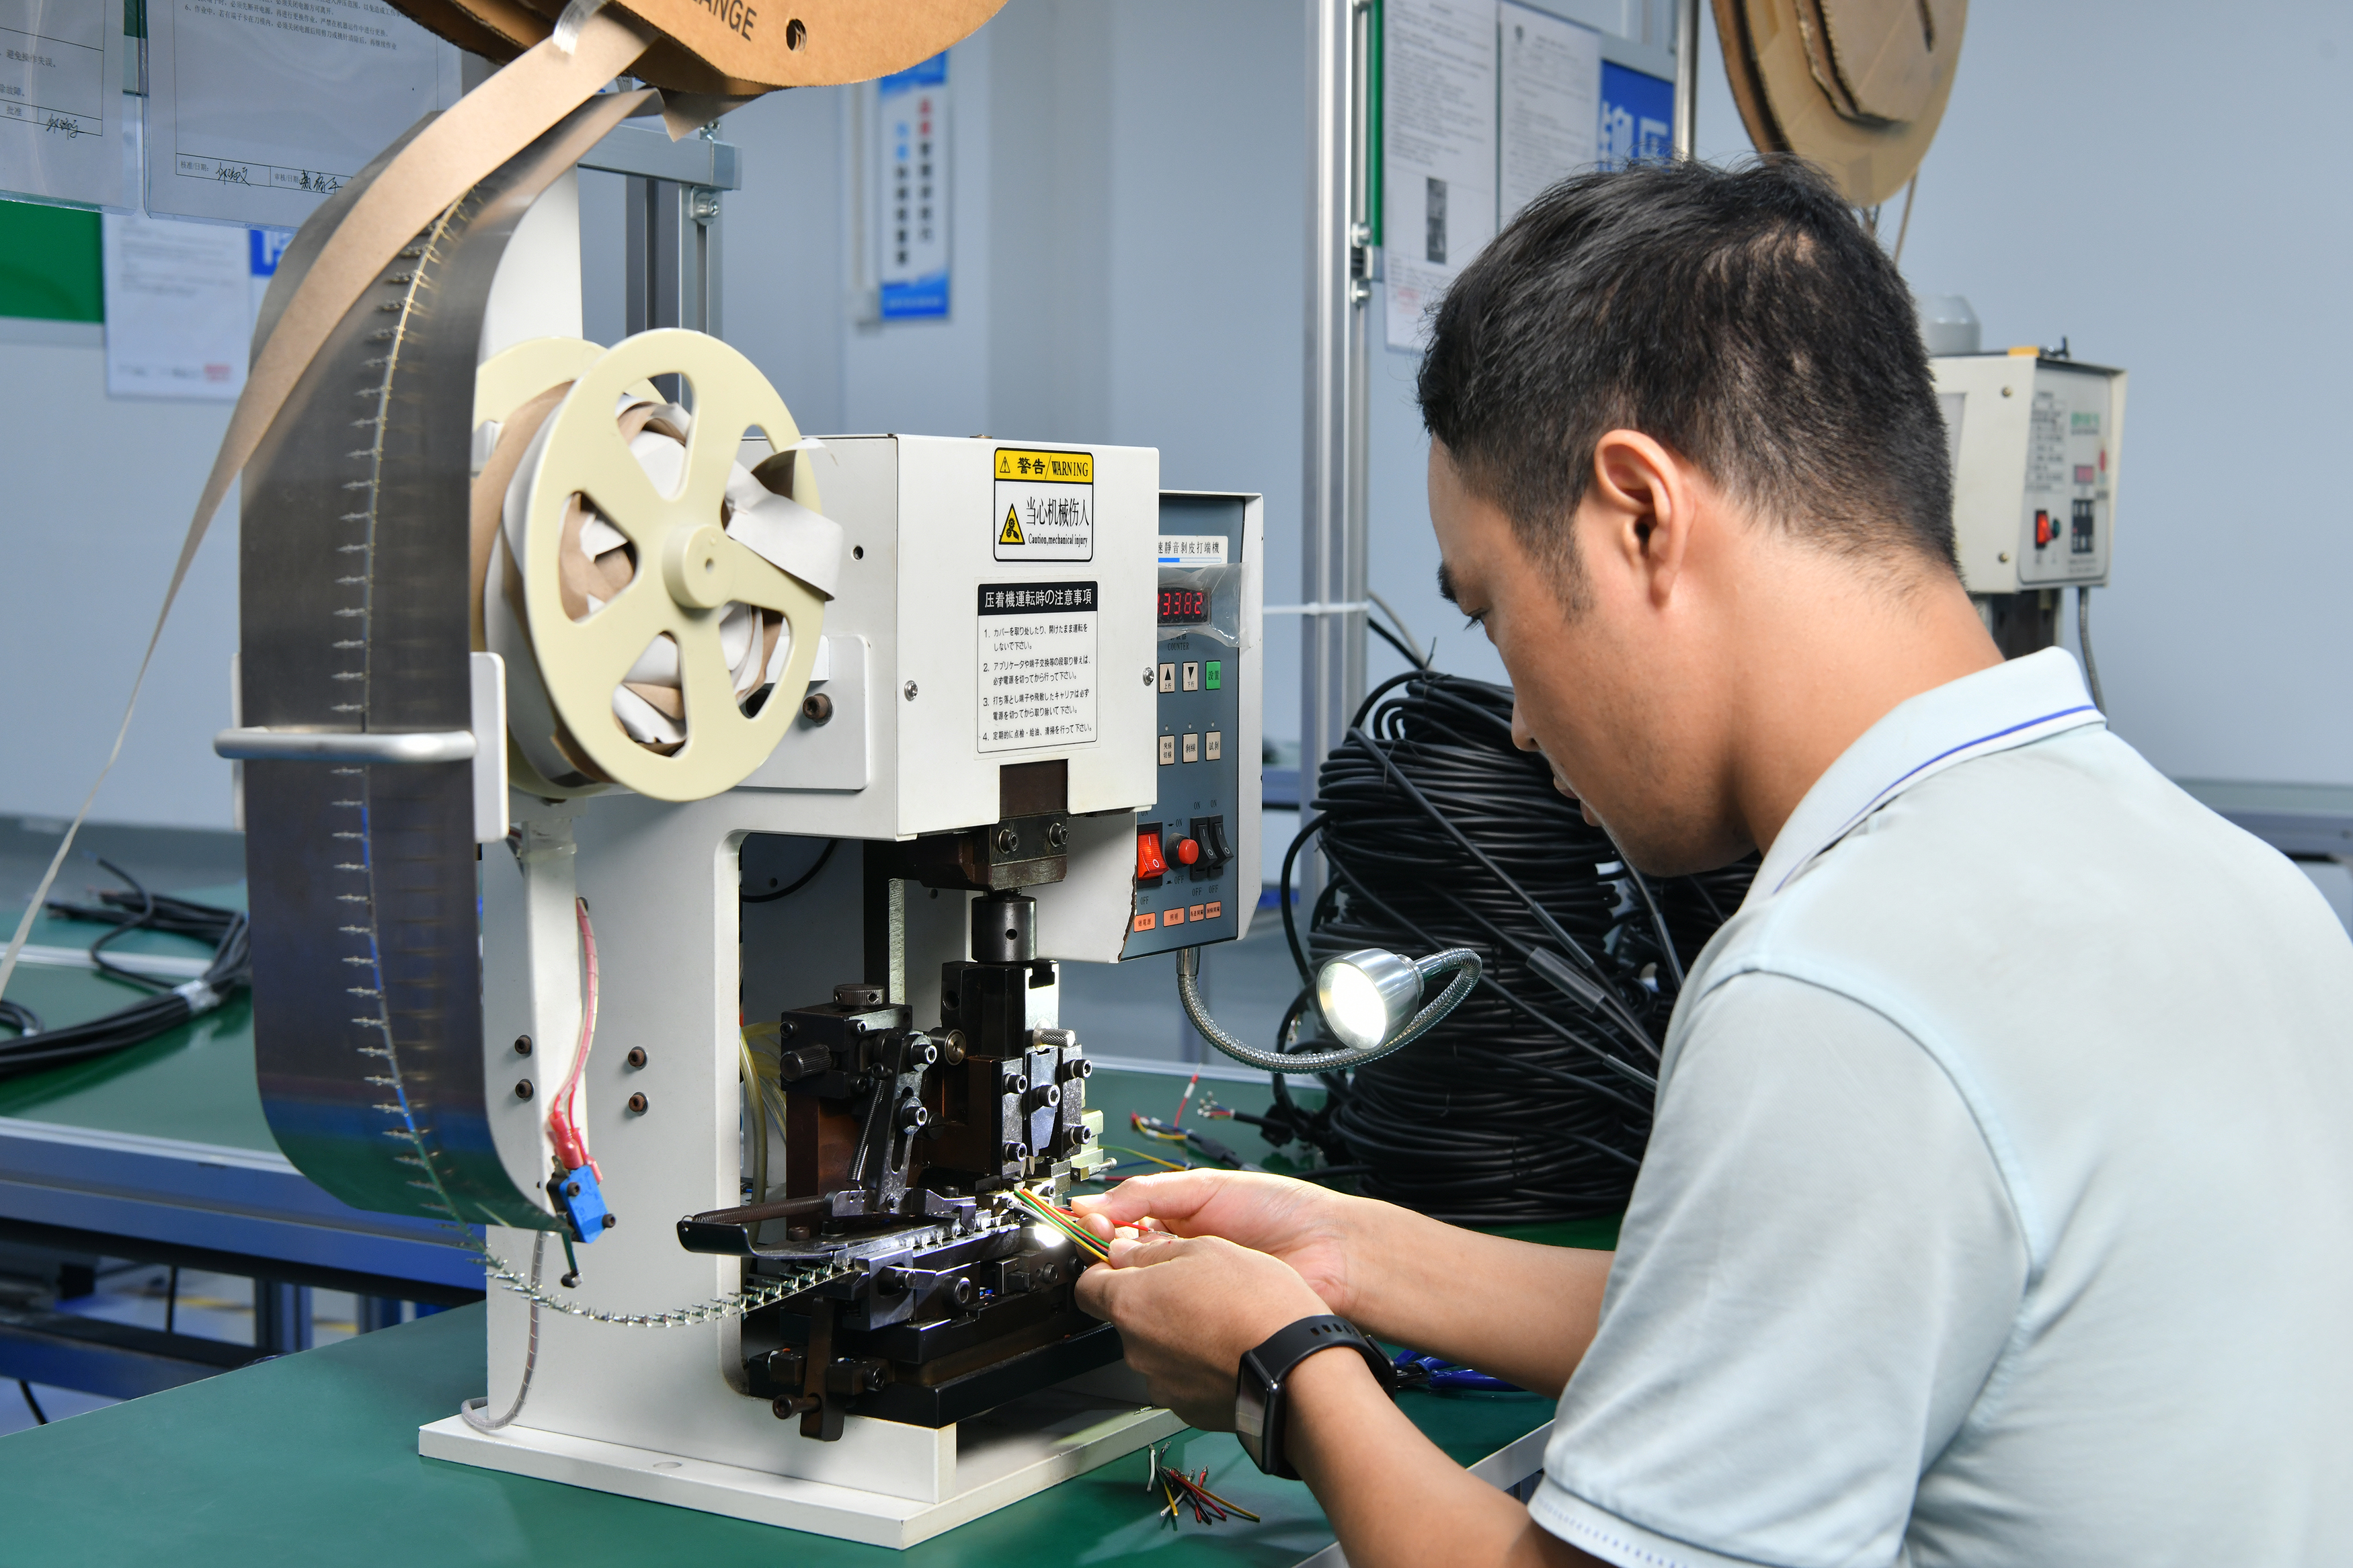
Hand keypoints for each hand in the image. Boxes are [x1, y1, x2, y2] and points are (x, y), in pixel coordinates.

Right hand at [1068, 1169, 1369, 1318]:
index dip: (1102, 1223)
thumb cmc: (1280, 1210)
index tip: (1090, 1224)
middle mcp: (1181, 1253)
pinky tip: (1156, 1294)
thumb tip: (1095, 1201)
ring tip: (1133, 1265)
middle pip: (1125, 1257)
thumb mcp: (1206, 1186)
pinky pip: (1170, 1316)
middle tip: (1107, 1244)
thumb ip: (1149, 1193)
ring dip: (1132, 1278)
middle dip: (1110, 1251)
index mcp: (1178, 1216)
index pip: (1122, 1222)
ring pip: (1143, 1288)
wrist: (1329, 1252)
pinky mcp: (1206, 1317)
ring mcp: (1193, 1287)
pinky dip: (1157, 1306)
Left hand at [1074, 1231, 1330, 1429]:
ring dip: (1176, 1332)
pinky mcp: (1187, 1407)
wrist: (1296, 1371)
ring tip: (1220, 1319)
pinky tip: (1228, 1348)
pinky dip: (1196, 1363)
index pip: (1087, 1286)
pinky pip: (1181, 1377)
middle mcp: (1136, 1348)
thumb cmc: (1258, 1307)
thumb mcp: (1207, 1249)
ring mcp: (1161, 1382)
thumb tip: (1128, 1253)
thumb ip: (1156, 1251)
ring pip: (1155, 1348)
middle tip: (1192, 1286)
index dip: (1107, 1270)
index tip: (1128, 1262)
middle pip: (1126, 1317)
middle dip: (1151, 1300)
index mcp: (1132, 1303)